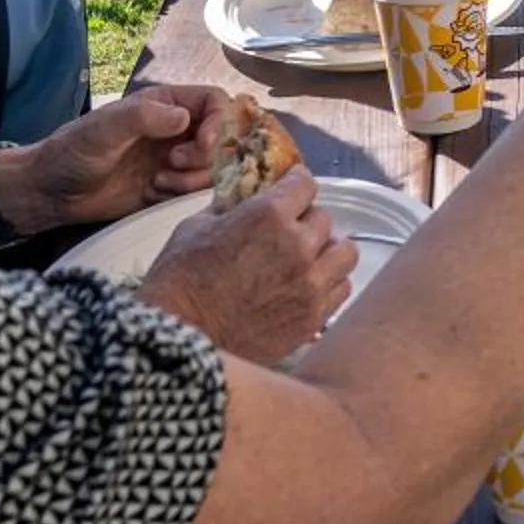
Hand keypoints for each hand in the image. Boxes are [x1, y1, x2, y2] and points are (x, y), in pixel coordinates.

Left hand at [5, 86, 224, 230]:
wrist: (52, 192)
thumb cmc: (72, 152)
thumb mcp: (104, 129)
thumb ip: (143, 117)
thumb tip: (184, 118)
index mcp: (165, 104)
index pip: (215, 101)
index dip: (220, 121)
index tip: (205, 143)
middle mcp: (175, 129)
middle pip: (223, 136)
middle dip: (206, 154)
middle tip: (174, 163)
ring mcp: (174, 159)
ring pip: (213, 165)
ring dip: (193, 177)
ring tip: (159, 181)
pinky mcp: (169, 186)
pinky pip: (196, 189)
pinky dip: (182, 193)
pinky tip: (153, 192)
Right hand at [138, 170, 358, 362]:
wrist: (182, 340)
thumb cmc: (178, 282)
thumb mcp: (196, 228)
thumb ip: (229, 208)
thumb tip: (242, 200)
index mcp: (269, 215)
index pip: (305, 183)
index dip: (296, 184)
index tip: (290, 190)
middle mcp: (298, 245)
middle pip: (324, 219)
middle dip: (305, 221)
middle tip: (287, 233)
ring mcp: (310, 284)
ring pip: (344, 254)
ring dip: (327, 252)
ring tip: (307, 260)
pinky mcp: (313, 318)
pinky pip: (340, 290)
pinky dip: (328, 284)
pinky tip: (306, 287)